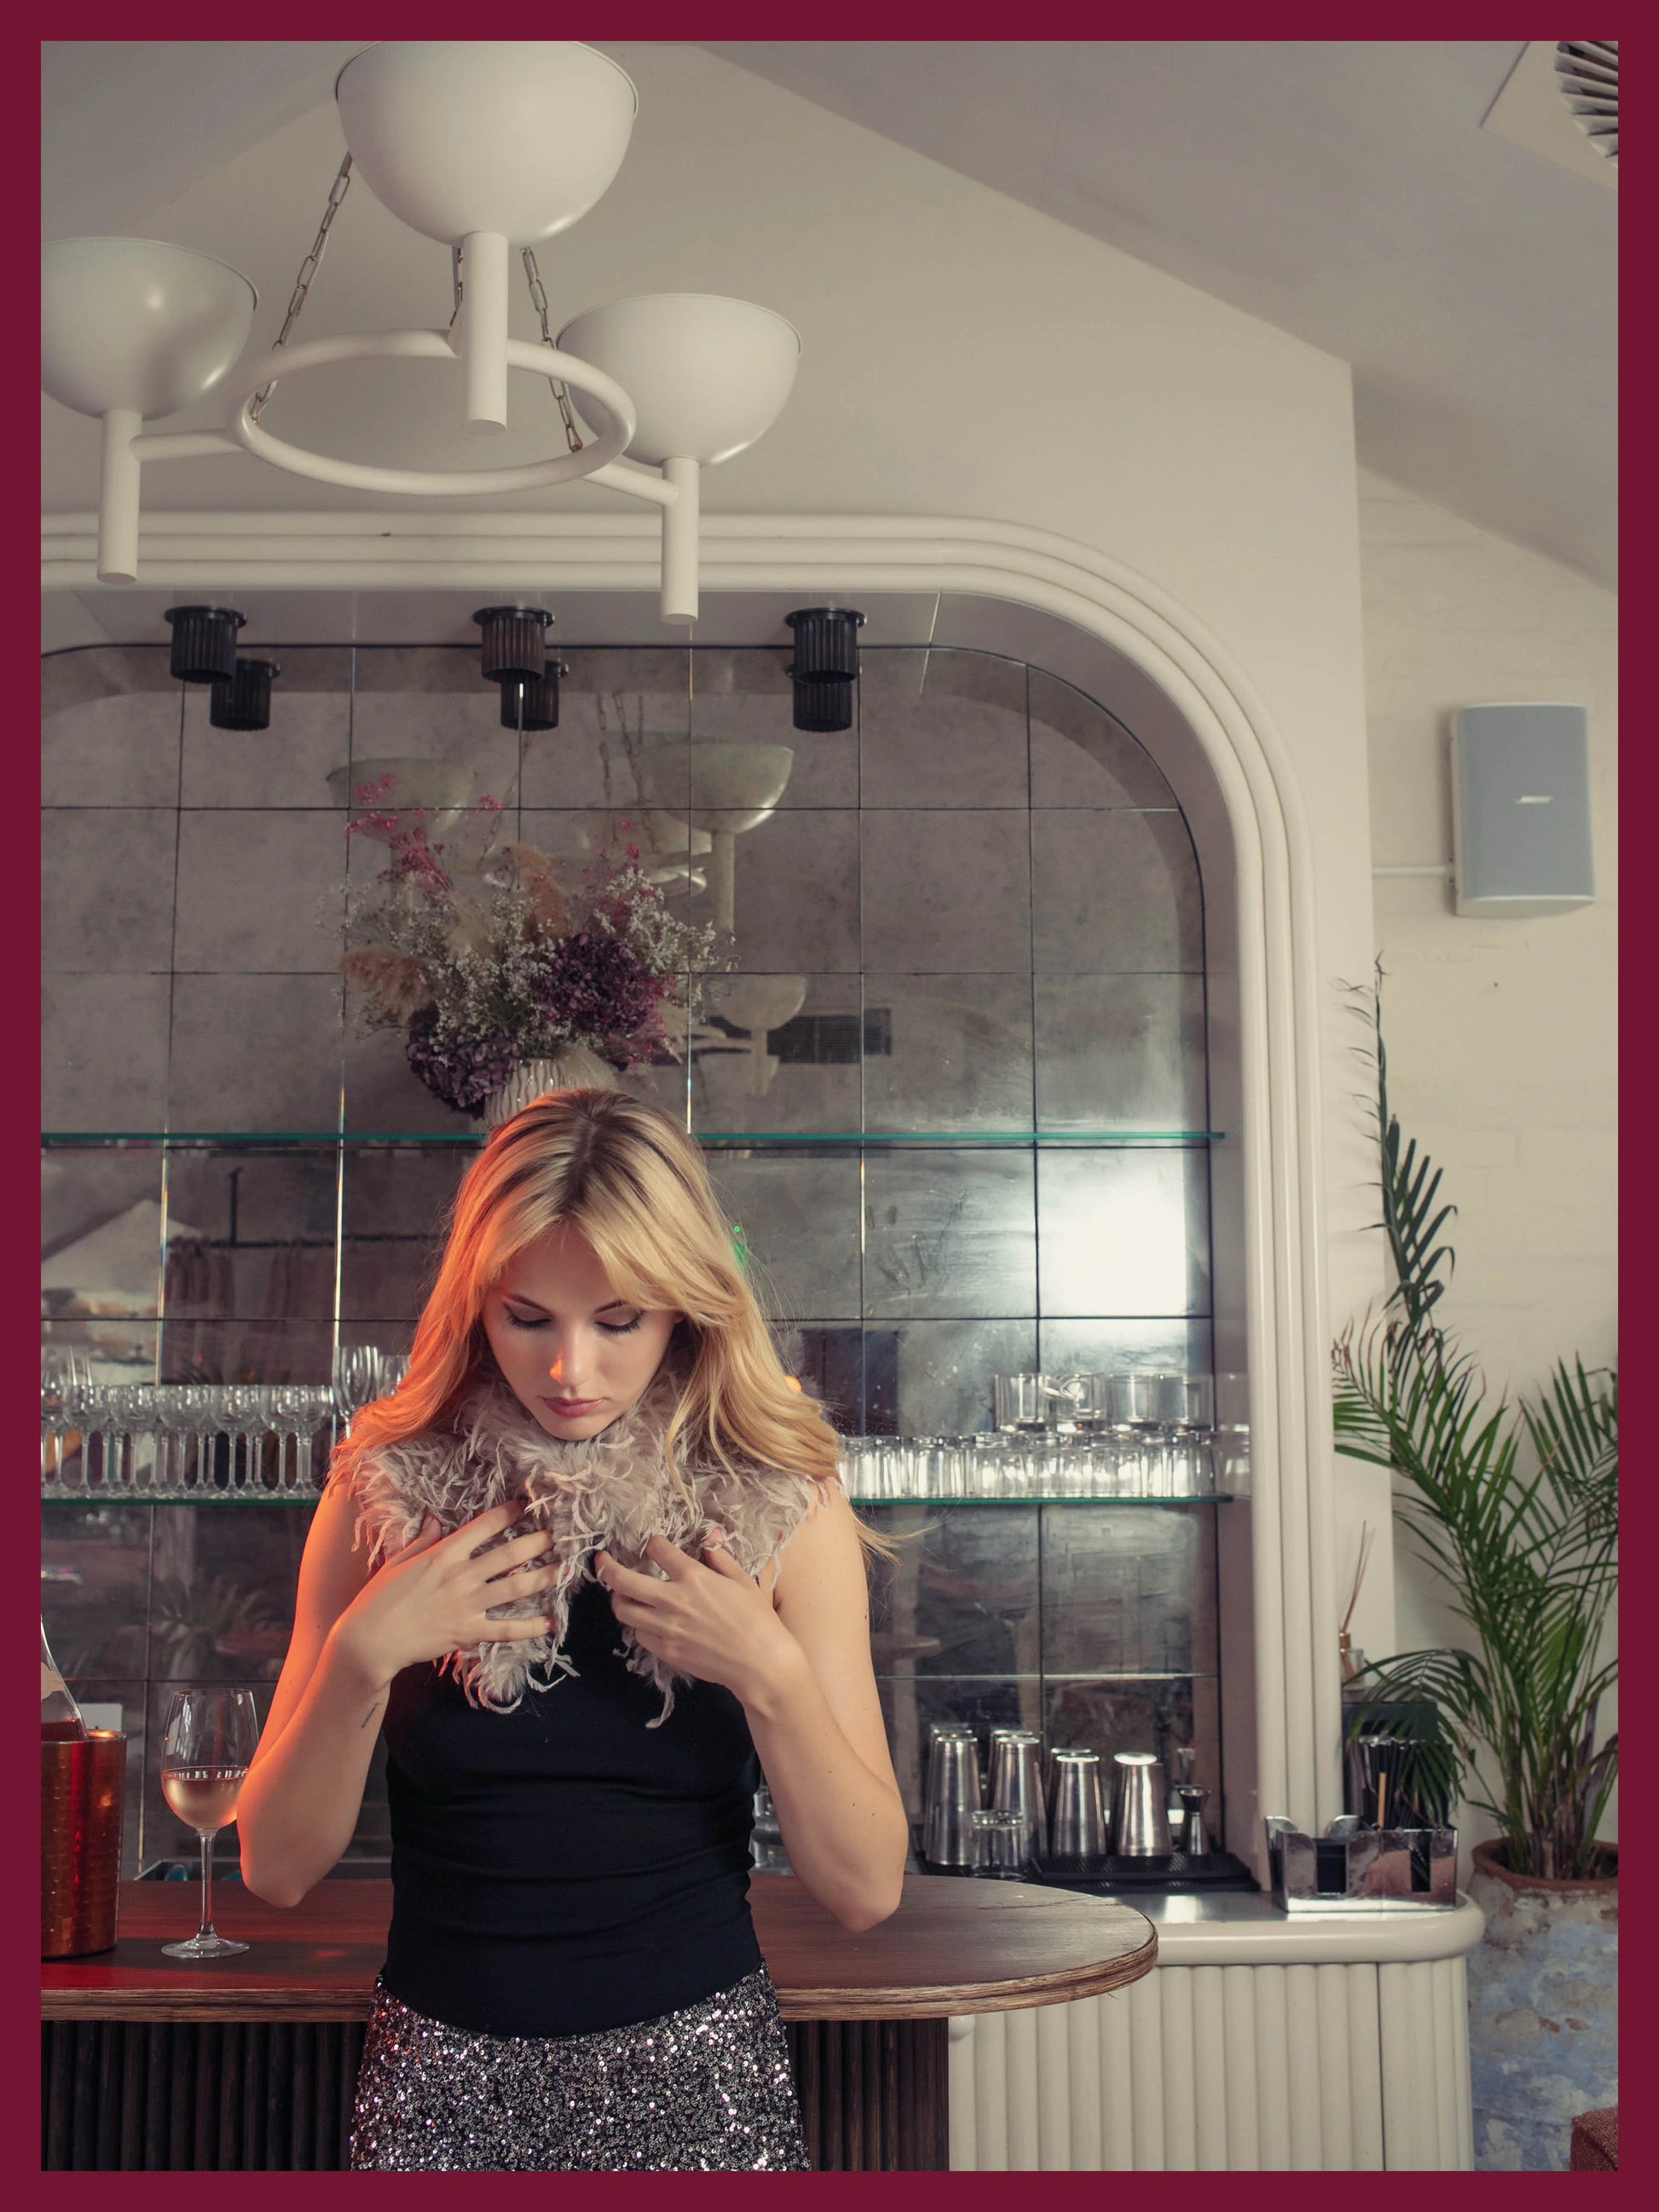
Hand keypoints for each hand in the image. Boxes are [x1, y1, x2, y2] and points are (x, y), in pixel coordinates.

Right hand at [332, 1500, 558, 1688]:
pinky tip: (549, 1623)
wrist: (370, 1639)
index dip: (510, 1512)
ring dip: (544, 1577)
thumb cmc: (379, 1598)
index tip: (528, 1503)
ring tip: (565, 1570)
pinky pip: (506, 1629)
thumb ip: (422, 1539)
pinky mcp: (468, 1631)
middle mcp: (461, 1575)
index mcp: (444, 1553)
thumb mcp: (399, 1561)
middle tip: (560, 1535)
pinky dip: (530, 1627)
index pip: (485, 1526)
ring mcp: (468, 1604)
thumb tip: (434, 1518)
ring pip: (515, 1587)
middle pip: (509, 1553)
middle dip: (538, 1542)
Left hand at [596, 1534, 799, 1703]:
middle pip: (623, 1580)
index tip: (652, 1544)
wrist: (760, 1663)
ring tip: (620, 1593)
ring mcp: (666, 1627)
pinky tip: (646, 1620)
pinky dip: (638, 1624)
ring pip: (624, 1610)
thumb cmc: (758, 1620)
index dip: (653, 1543)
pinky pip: (639, 1634)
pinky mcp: (666, 1650)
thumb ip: (721, 1558)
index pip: (657, 1550)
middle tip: (602, 1561)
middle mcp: (673, 1599)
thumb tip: (709, 1541)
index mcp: (693, 1577)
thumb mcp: (743, 1581)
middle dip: (608, 1567)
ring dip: (619, 1599)